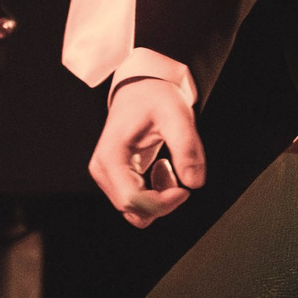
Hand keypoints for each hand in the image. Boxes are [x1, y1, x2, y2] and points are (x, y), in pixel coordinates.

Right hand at [91, 79, 204, 228]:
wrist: (141, 87)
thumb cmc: (154, 97)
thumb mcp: (176, 115)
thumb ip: (187, 148)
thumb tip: (194, 182)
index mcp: (111, 156)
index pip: (133, 200)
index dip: (163, 202)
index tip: (185, 189)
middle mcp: (102, 170)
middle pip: (134, 210)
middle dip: (163, 200)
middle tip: (179, 173)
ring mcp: (107, 176)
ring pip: (136, 210)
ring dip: (160, 196)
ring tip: (168, 166)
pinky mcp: (115, 179)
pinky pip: (137, 202)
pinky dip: (156, 193)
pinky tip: (162, 168)